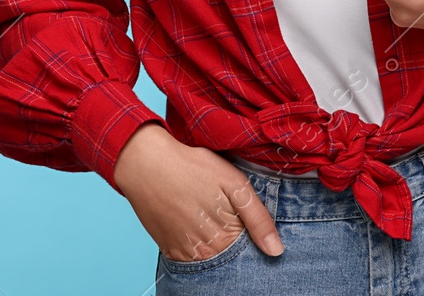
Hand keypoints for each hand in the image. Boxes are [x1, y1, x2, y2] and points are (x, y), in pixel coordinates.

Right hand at [113, 121, 283, 261]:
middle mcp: (204, 254)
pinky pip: (191, 257)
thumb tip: (277, 251)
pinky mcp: (169, 251)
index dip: (255, 234)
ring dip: (218, 243)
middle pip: (232, 256)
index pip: (251, 250)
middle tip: (226, 209)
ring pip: (213, 258)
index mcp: (226, 238)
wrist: (146, 165)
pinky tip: (198, 220)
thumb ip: (258, 219)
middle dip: (238, 240)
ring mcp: (184, 254)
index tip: (248, 216)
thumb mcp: (235, 184)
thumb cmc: (194, 168)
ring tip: (211, 212)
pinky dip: (199, 244)